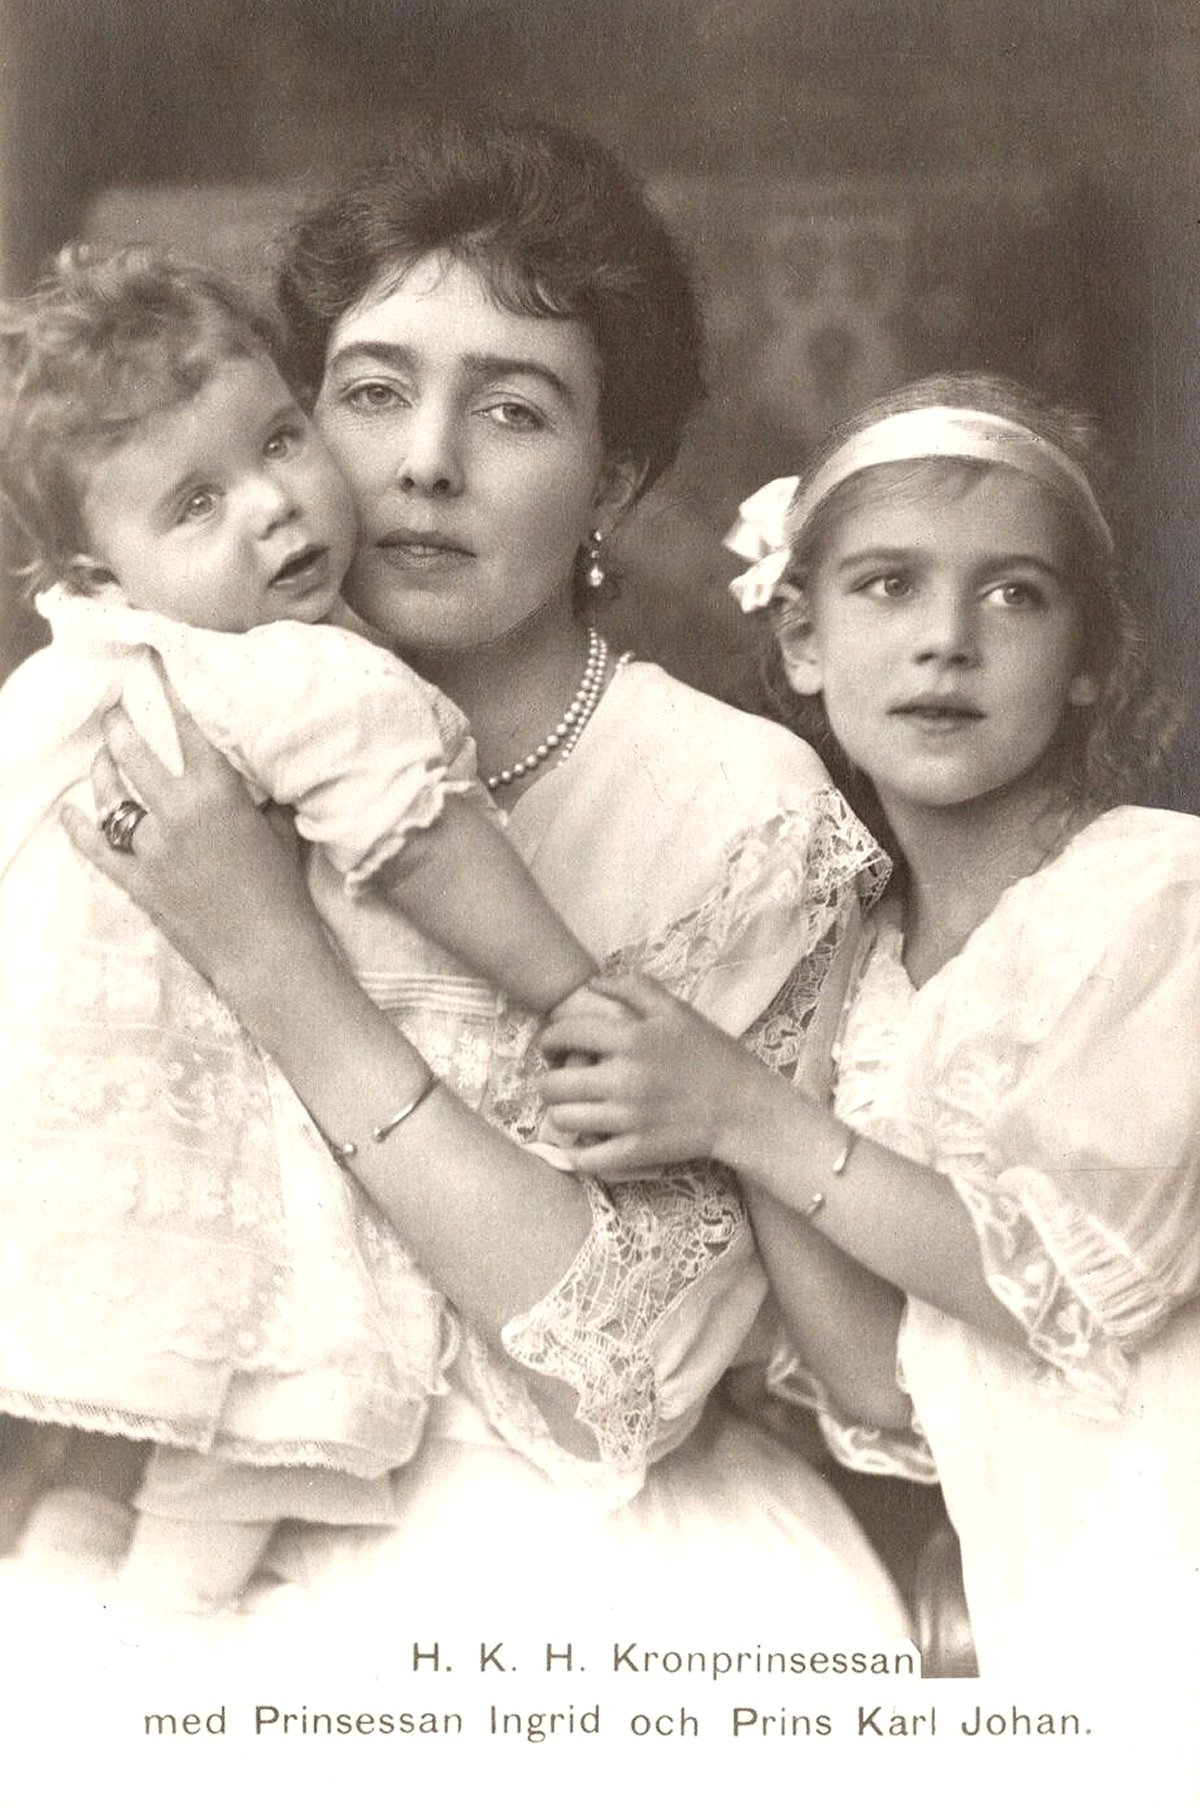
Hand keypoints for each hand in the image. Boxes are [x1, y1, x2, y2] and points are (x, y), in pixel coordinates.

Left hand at [60, 672, 315, 999]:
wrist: (266, 952)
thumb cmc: (283, 891)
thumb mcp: (279, 831)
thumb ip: (261, 799)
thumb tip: (257, 778)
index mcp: (218, 792)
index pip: (187, 727)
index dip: (170, 693)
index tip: (155, 667)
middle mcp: (178, 811)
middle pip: (133, 753)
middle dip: (118, 726)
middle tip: (113, 712)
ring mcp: (152, 847)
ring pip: (111, 795)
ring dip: (101, 771)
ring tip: (99, 757)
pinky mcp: (137, 881)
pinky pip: (96, 848)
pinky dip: (80, 828)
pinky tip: (70, 812)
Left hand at [537, 971, 770, 1176]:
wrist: (744, 1107)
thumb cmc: (710, 1055)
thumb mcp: (678, 1011)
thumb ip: (635, 988)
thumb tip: (594, 983)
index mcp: (632, 1039)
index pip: (565, 1033)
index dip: (550, 1038)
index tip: (554, 1046)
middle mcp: (625, 1079)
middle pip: (554, 1083)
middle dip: (548, 1080)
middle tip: (560, 1079)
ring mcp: (629, 1119)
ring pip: (563, 1120)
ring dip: (560, 1113)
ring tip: (571, 1108)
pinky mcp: (637, 1151)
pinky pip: (586, 1158)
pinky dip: (577, 1152)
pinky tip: (585, 1141)